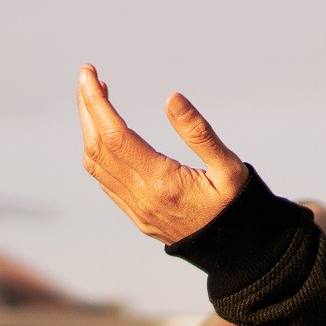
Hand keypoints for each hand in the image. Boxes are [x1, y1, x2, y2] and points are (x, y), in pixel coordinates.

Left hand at [77, 66, 249, 243]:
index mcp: (162, 183)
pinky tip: (105, 132)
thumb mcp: (229, 167)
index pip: (115, 136)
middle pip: (98, 146)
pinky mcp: (137, 216)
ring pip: (96, 165)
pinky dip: (97, 151)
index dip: (97, 102)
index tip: (90, 74)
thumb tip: (171, 98)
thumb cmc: (238, 206)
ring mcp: (136, 210)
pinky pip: (105, 181)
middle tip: (87, 76)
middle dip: (87, 108)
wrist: (238, 252)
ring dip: (89, 128)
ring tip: (95, 99)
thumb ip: (199, 132)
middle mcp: (142, 198)